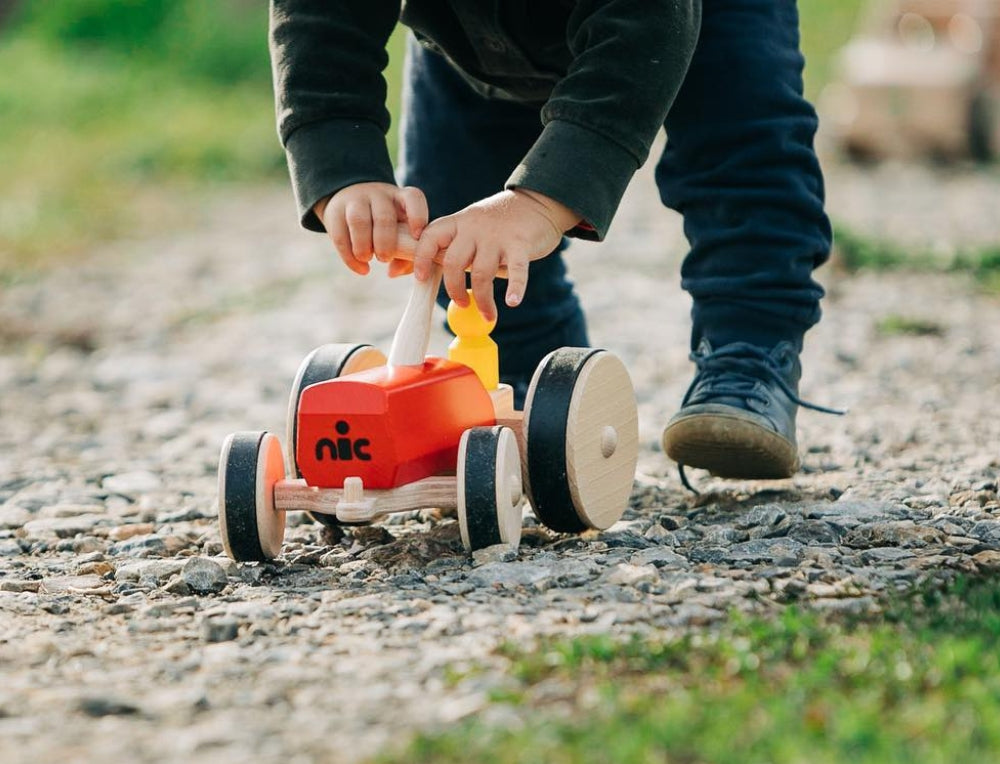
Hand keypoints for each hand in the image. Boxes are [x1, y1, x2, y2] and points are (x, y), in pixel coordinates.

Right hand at [314, 182, 427, 275]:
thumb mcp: (400, 231)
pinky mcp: (335, 211)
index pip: (413, 198)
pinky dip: (349, 257)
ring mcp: (356, 200)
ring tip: (367, 259)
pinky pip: (339, 235)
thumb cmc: (386, 225)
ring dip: (363, 246)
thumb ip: (406, 254)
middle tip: (385, 258)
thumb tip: (394, 272)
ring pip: (358, 221)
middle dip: (385, 242)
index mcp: (401, 198)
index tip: (417, 236)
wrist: (350, 201)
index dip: (418, 216)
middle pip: (384, 216)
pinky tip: (361, 269)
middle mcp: (379, 195)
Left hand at [412, 189, 579, 319]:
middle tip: (462, 304)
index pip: (430, 237)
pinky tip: (511, 302)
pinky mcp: (521, 244)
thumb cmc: (494, 223)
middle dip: (454, 289)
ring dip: (483, 299)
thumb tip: (394, 272)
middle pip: (453, 261)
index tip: (420, 279)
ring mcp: (497, 236)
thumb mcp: (463, 229)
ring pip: (482, 272)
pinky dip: (515, 288)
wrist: (536, 202)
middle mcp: (474, 228)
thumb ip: (436, 249)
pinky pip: (517, 270)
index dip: (420, 258)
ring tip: (487, 315)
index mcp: (456, 223)